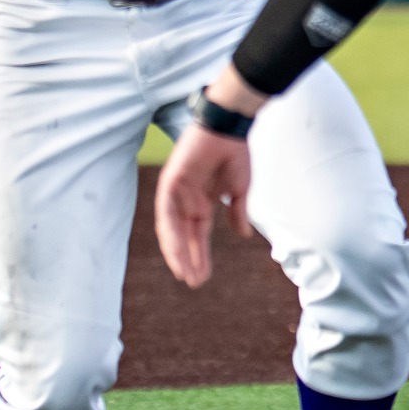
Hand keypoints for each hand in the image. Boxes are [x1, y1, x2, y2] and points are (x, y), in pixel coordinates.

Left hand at [154, 123, 252, 288]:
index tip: (202, 278)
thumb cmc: (235, 153)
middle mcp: (186, 201)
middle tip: (193, 282)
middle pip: (183, 237)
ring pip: (172, 230)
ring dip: (177, 252)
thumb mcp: (240, 190)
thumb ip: (238, 212)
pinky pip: (166, 213)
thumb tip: (242, 235)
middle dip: (187, 260)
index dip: (200, 256)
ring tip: (184, 273)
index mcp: (201, 203)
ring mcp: (176, 193)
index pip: (198, 236)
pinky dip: (170, 233)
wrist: (230, 128)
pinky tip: (176, 250)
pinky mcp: (170, 182)